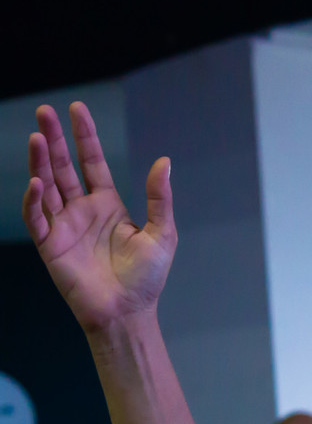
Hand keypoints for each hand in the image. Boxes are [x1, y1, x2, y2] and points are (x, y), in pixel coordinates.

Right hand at [23, 103, 175, 333]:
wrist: (128, 313)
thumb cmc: (146, 280)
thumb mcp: (161, 234)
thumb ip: (159, 199)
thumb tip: (164, 161)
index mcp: (108, 206)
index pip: (92, 163)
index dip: (85, 137)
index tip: (77, 110)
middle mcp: (83, 211)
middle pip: (64, 167)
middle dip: (54, 139)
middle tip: (45, 111)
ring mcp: (64, 226)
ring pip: (47, 186)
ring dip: (40, 162)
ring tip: (36, 136)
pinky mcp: (51, 245)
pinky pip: (38, 218)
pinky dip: (35, 200)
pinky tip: (37, 182)